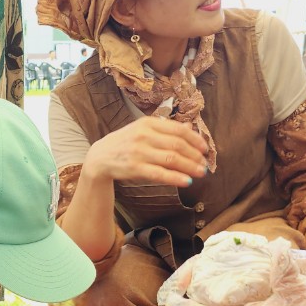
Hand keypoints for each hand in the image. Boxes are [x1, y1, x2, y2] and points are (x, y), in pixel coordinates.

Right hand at [83, 116, 209, 190]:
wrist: (100, 157)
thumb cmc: (126, 143)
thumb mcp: (143, 131)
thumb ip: (165, 130)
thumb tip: (189, 129)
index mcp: (148, 123)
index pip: (178, 130)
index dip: (195, 140)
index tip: (205, 149)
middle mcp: (144, 135)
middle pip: (177, 145)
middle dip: (195, 155)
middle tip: (204, 164)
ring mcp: (139, 152)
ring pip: (171, 159)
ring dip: (190, 167)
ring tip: (200, 173)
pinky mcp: (135, 168)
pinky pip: (160, 174)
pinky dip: (176, 178)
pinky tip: (187, 182)